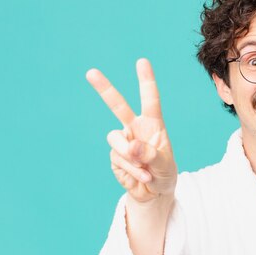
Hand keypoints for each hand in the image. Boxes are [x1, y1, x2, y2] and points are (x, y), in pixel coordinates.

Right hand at [85, 58, 176, 203]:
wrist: (154, 192)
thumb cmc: (164, 173)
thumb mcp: (164, 165)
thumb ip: (150, 154)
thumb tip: (131, 147)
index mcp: (153, 125)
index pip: (150, 100)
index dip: (146, 80)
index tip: (142, 61)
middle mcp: (135, 129)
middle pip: (118, 106)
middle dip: (104, 89)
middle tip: (90, 72)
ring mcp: (123, 141)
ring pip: (117, 140)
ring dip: (130, 157)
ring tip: (145, 169)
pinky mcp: (115, 156)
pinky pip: (118, 159)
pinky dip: (131, 170)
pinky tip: (140, 176)